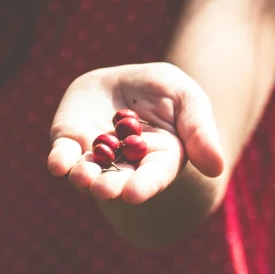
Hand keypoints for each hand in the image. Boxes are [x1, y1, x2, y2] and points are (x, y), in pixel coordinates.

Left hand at [47, 63, 224, 204]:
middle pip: (118, 180)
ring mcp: (95, 155)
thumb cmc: (165, 92)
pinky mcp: (70, 141)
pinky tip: (58, 164)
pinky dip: (59, 161)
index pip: (153, 177)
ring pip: (88, 172)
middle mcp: (125, 165)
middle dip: (110, 186)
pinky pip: (63, 154)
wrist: (128, 79)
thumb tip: (217, 168)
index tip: (132, 194)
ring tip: (82, 177)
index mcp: (159, 159)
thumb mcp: (188, 99)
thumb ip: (201, 131)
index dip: (143, 186)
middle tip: (103, 189)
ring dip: (83, 177)